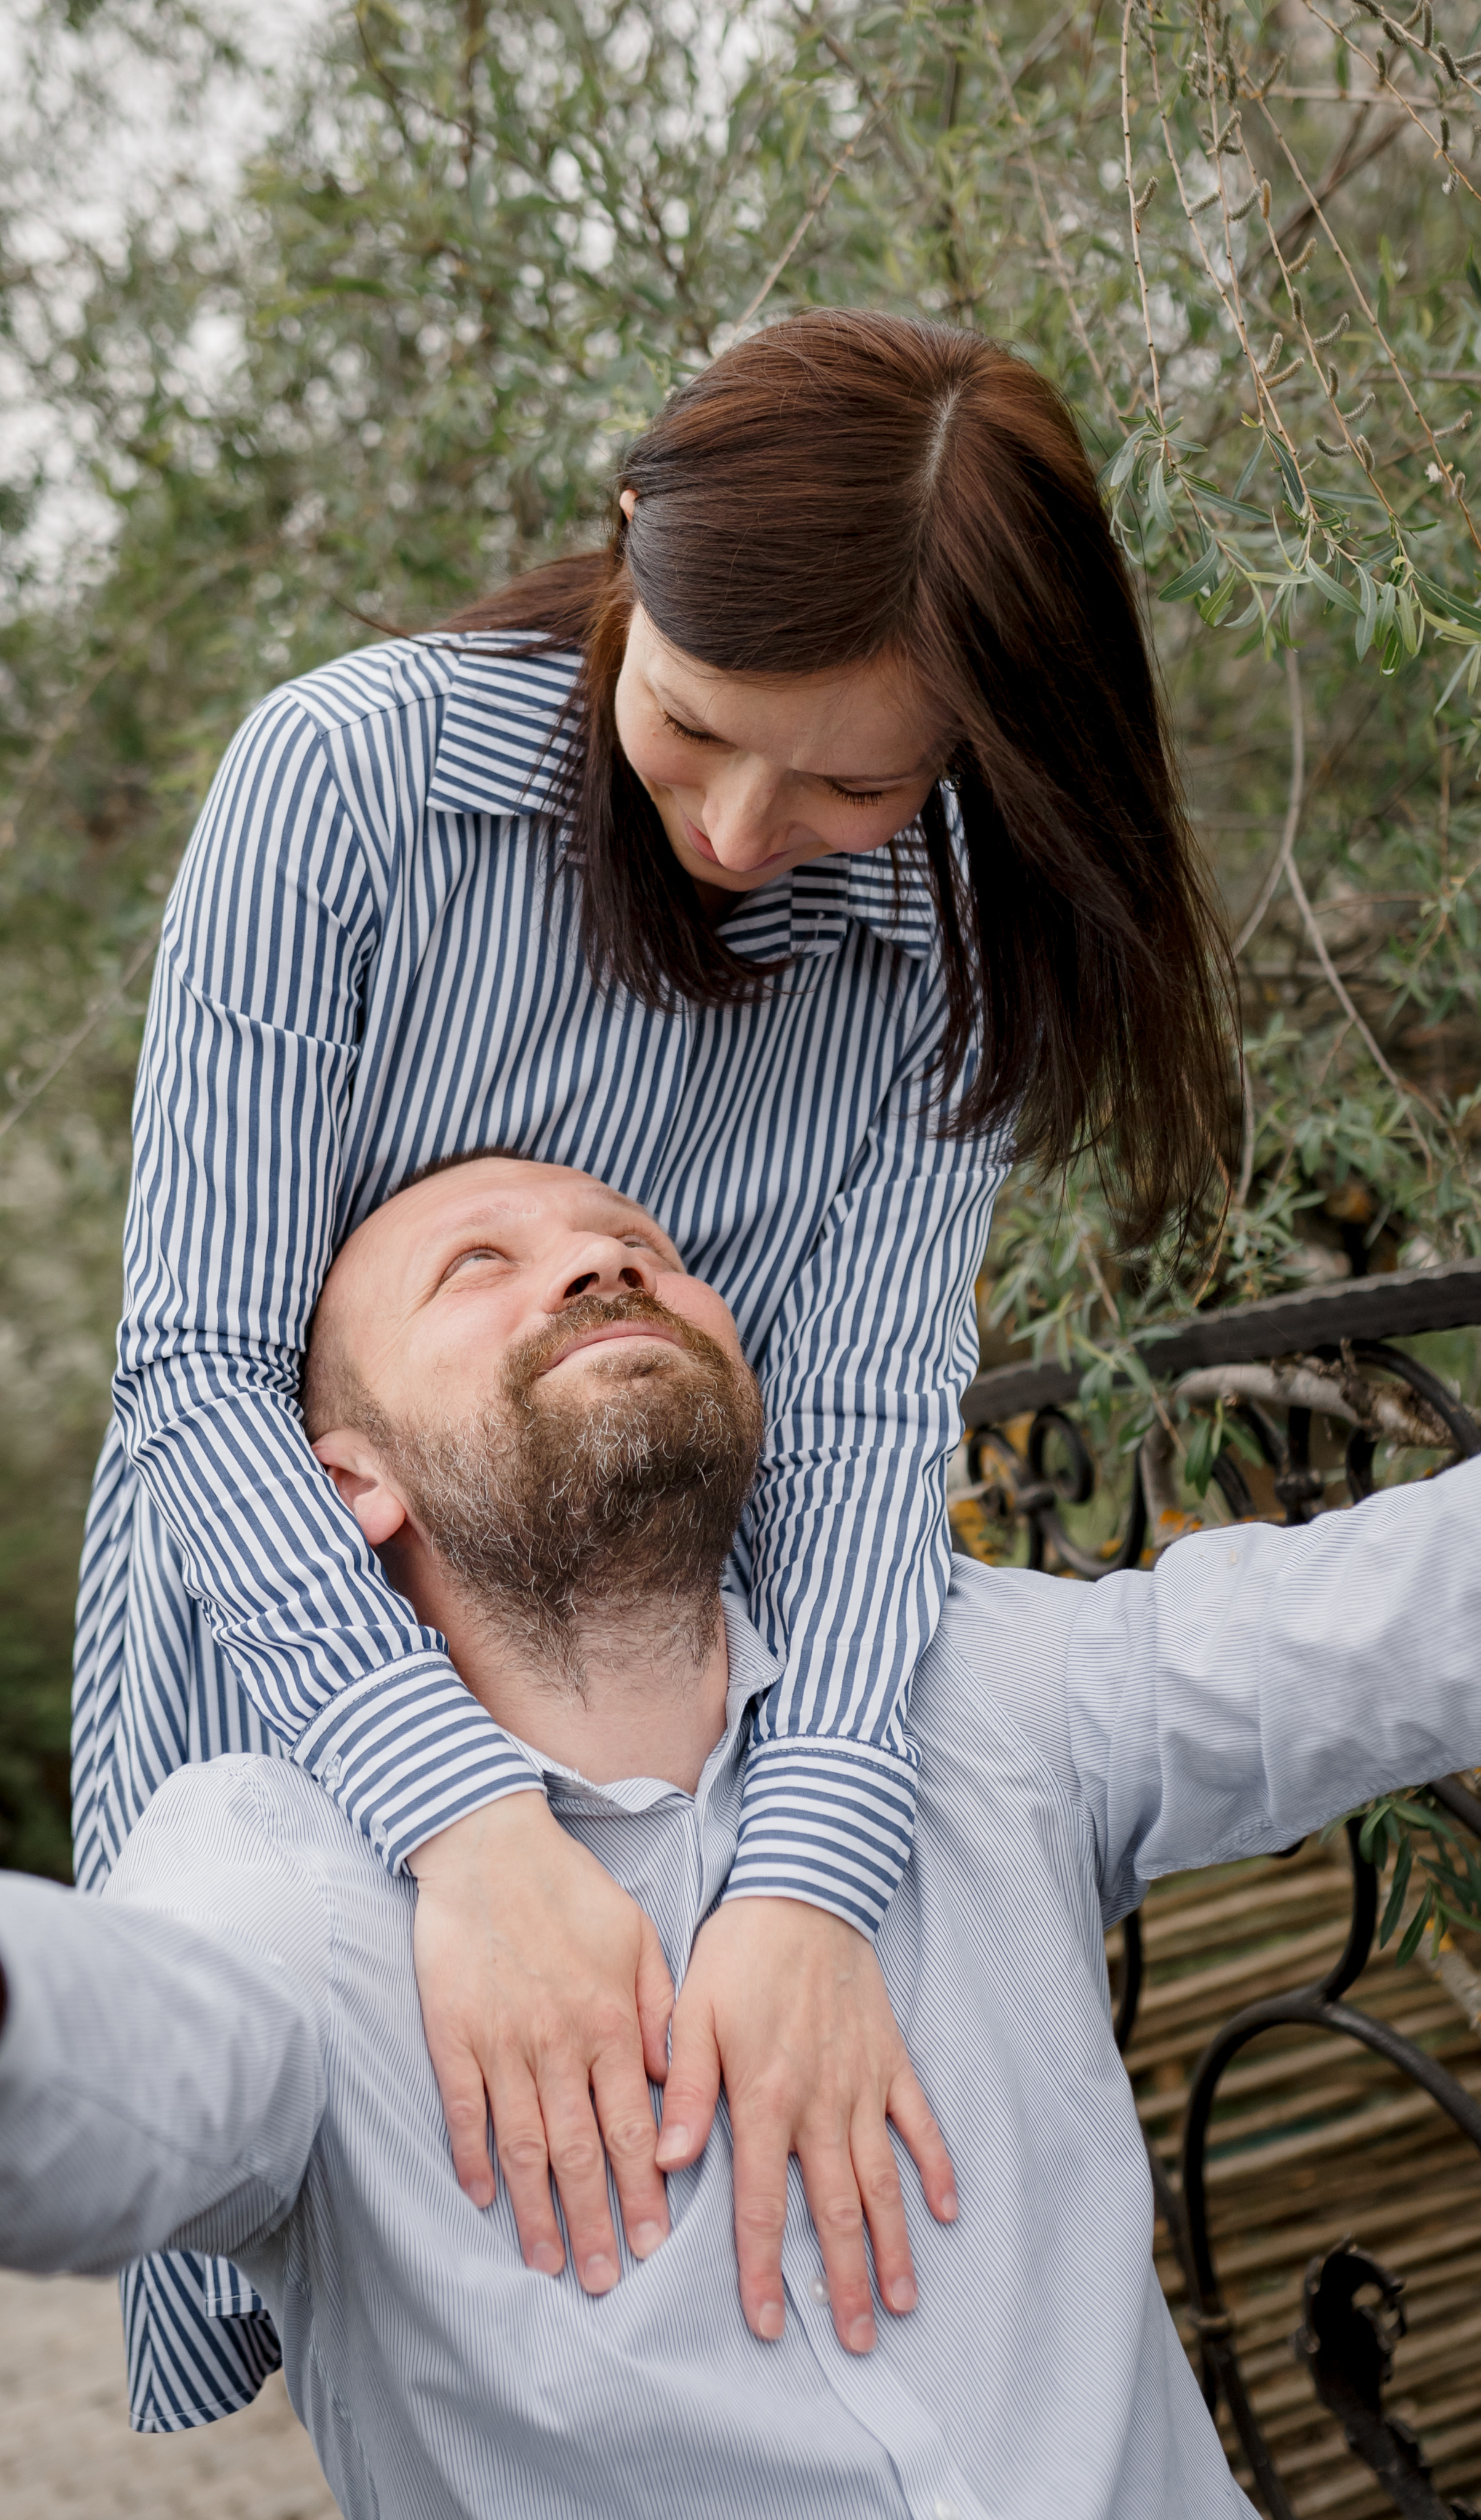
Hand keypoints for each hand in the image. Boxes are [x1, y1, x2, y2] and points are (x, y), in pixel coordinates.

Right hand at [409, 1792, 674, 2291]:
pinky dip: (472, 2157)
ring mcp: (502, 2041)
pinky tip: (482, 2197)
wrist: (489, 1845)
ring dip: (537, 2209)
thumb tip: (670, 2080)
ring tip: (547, 2262)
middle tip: (604, 2278)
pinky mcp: (452, 2033)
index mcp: (610, 2020)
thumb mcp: (638, 1937)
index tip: (653, 2241)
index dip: (643, 2188)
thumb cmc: (570, 1889)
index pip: (633, 2125)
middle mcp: (560, 2042)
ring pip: (523, 2144)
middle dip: (595, 2221)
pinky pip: (465, 2109)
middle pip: (580, 2150)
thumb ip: (660, 2010)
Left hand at [657, 1897, 956, 2353]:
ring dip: (894, 2245)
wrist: (804, 1889)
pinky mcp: (891, 2059)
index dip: (763, 2269)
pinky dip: (936, 2167)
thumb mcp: (691, 2014)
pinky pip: (919, 2123)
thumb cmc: (737, 1953)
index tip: (771, 2324)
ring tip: (903, 2302)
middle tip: (857, 2344)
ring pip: (882, 2180)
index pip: (760, 2204)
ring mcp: (863, 2083)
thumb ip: (686, 2092)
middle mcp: (819, 2102)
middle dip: (845, 2282)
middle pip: (834, 2210)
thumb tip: (666, 2163)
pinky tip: (945, 2211)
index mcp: (764, 2097)